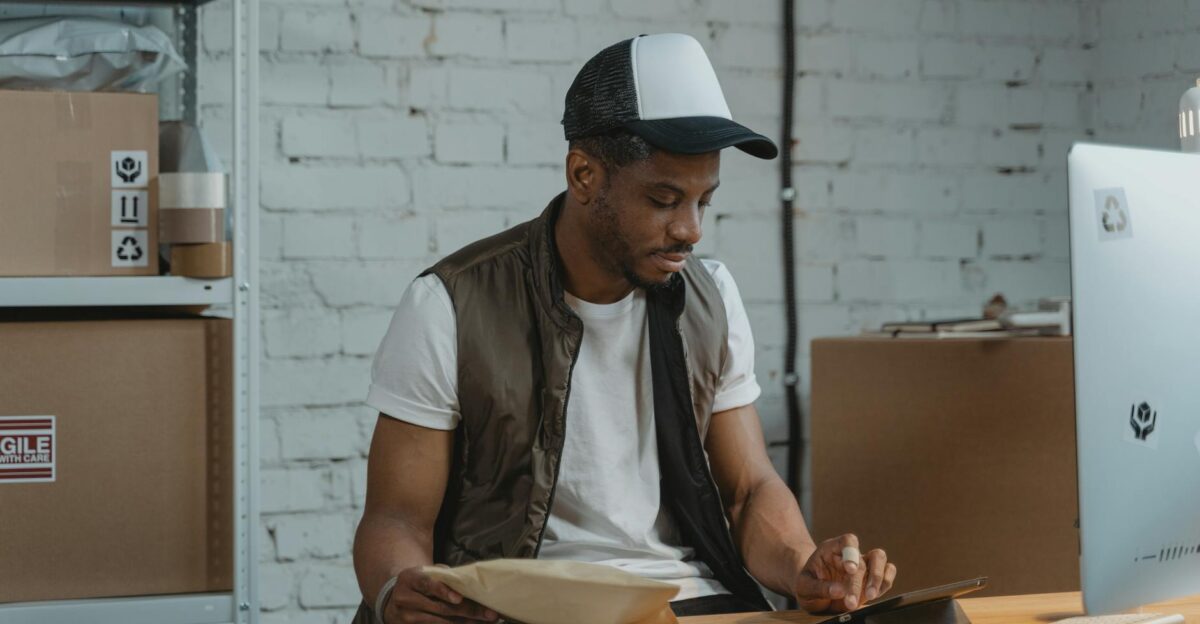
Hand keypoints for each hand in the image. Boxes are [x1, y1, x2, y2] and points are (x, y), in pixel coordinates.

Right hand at [382, 566, 499, 623]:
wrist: (392, 600)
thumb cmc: (418, 583)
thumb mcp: (425, 573)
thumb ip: (444, 576)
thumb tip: (470, 581)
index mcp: (410, 579)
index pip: (427, 585)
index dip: (443, 591)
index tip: (459, 598)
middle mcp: (405, 599)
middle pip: (440, 608)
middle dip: (468, 611)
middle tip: (490, 613)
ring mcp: (406, 618)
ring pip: (441, 623)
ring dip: (466, 623)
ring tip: (485, 622)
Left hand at [792, 533, 896, 613]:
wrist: (813, 593)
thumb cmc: (807, 585)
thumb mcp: (804, 587)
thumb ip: (819, 587)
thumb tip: (839, 591)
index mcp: (831, 549)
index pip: (847, 540)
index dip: (851, 552)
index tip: (850, 569)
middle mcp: (849, 555)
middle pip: (862, 559)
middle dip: (857, 582)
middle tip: (850, 602)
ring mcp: (862, 565)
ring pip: (880, 559)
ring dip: (878, 578)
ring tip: (870, 596)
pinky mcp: (871, 578)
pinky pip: (887, 572)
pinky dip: (886, 582)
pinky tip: (874, 594)